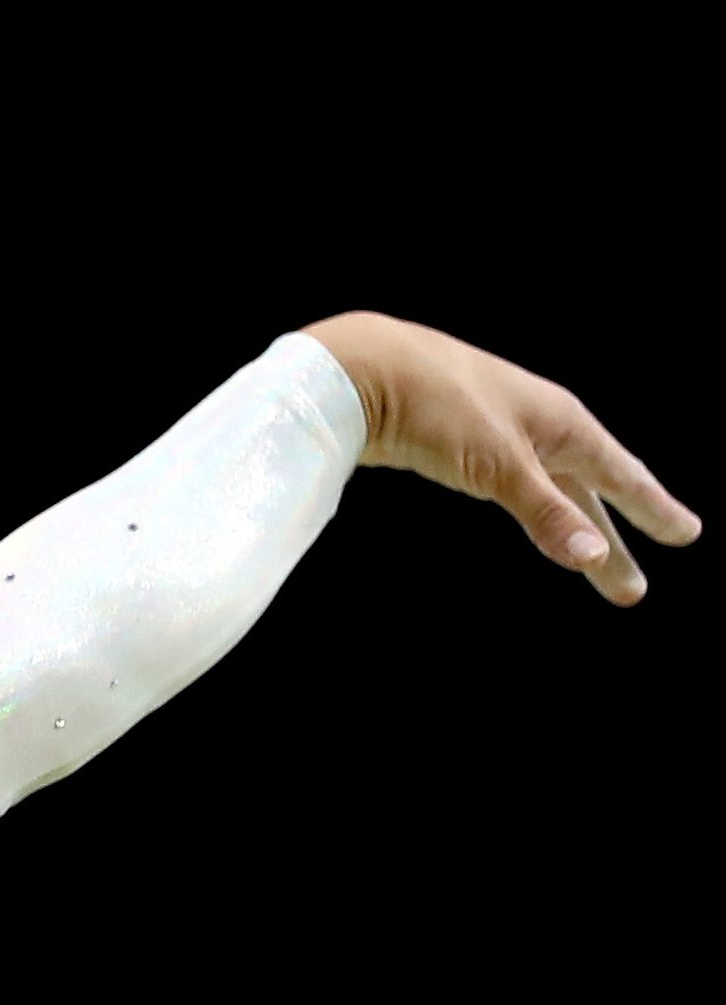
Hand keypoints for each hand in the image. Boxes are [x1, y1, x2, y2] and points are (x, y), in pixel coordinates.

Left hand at [299, 312, 697, 606]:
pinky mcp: (459, 441)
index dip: (653, 509)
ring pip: (549, 489)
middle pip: (587, 493)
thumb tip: (594, 558)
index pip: (620, 475)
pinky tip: (534, 511)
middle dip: (611, 542)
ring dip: (570, 527)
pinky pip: (513, 482)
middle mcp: (539, 423)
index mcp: (561, 422)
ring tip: (590, 562)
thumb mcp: (499, 465)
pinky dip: (533, 505)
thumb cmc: (437, 408)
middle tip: (631, 591)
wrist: (359, 372)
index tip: (686, 535)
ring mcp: (499, 430)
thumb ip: (546, 512)